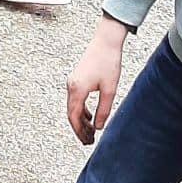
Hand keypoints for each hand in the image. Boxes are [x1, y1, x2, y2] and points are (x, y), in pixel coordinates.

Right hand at [66, 17, 126, 145]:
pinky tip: (90, 117)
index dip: (79, 132)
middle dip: (79, 129)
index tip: (87, 141)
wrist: (106, 41)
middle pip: (71, 114)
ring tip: (90, 132)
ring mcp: (72, 82)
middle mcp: (71, 86)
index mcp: (77, 90)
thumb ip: (103, 110)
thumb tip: (98, 127)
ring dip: (80, 120)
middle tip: (88, 141)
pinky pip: (76, 100)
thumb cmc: (108, 62)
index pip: (74, 117)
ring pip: (73, 107)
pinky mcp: (77, 79)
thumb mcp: (109, 90)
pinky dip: (81, 110)